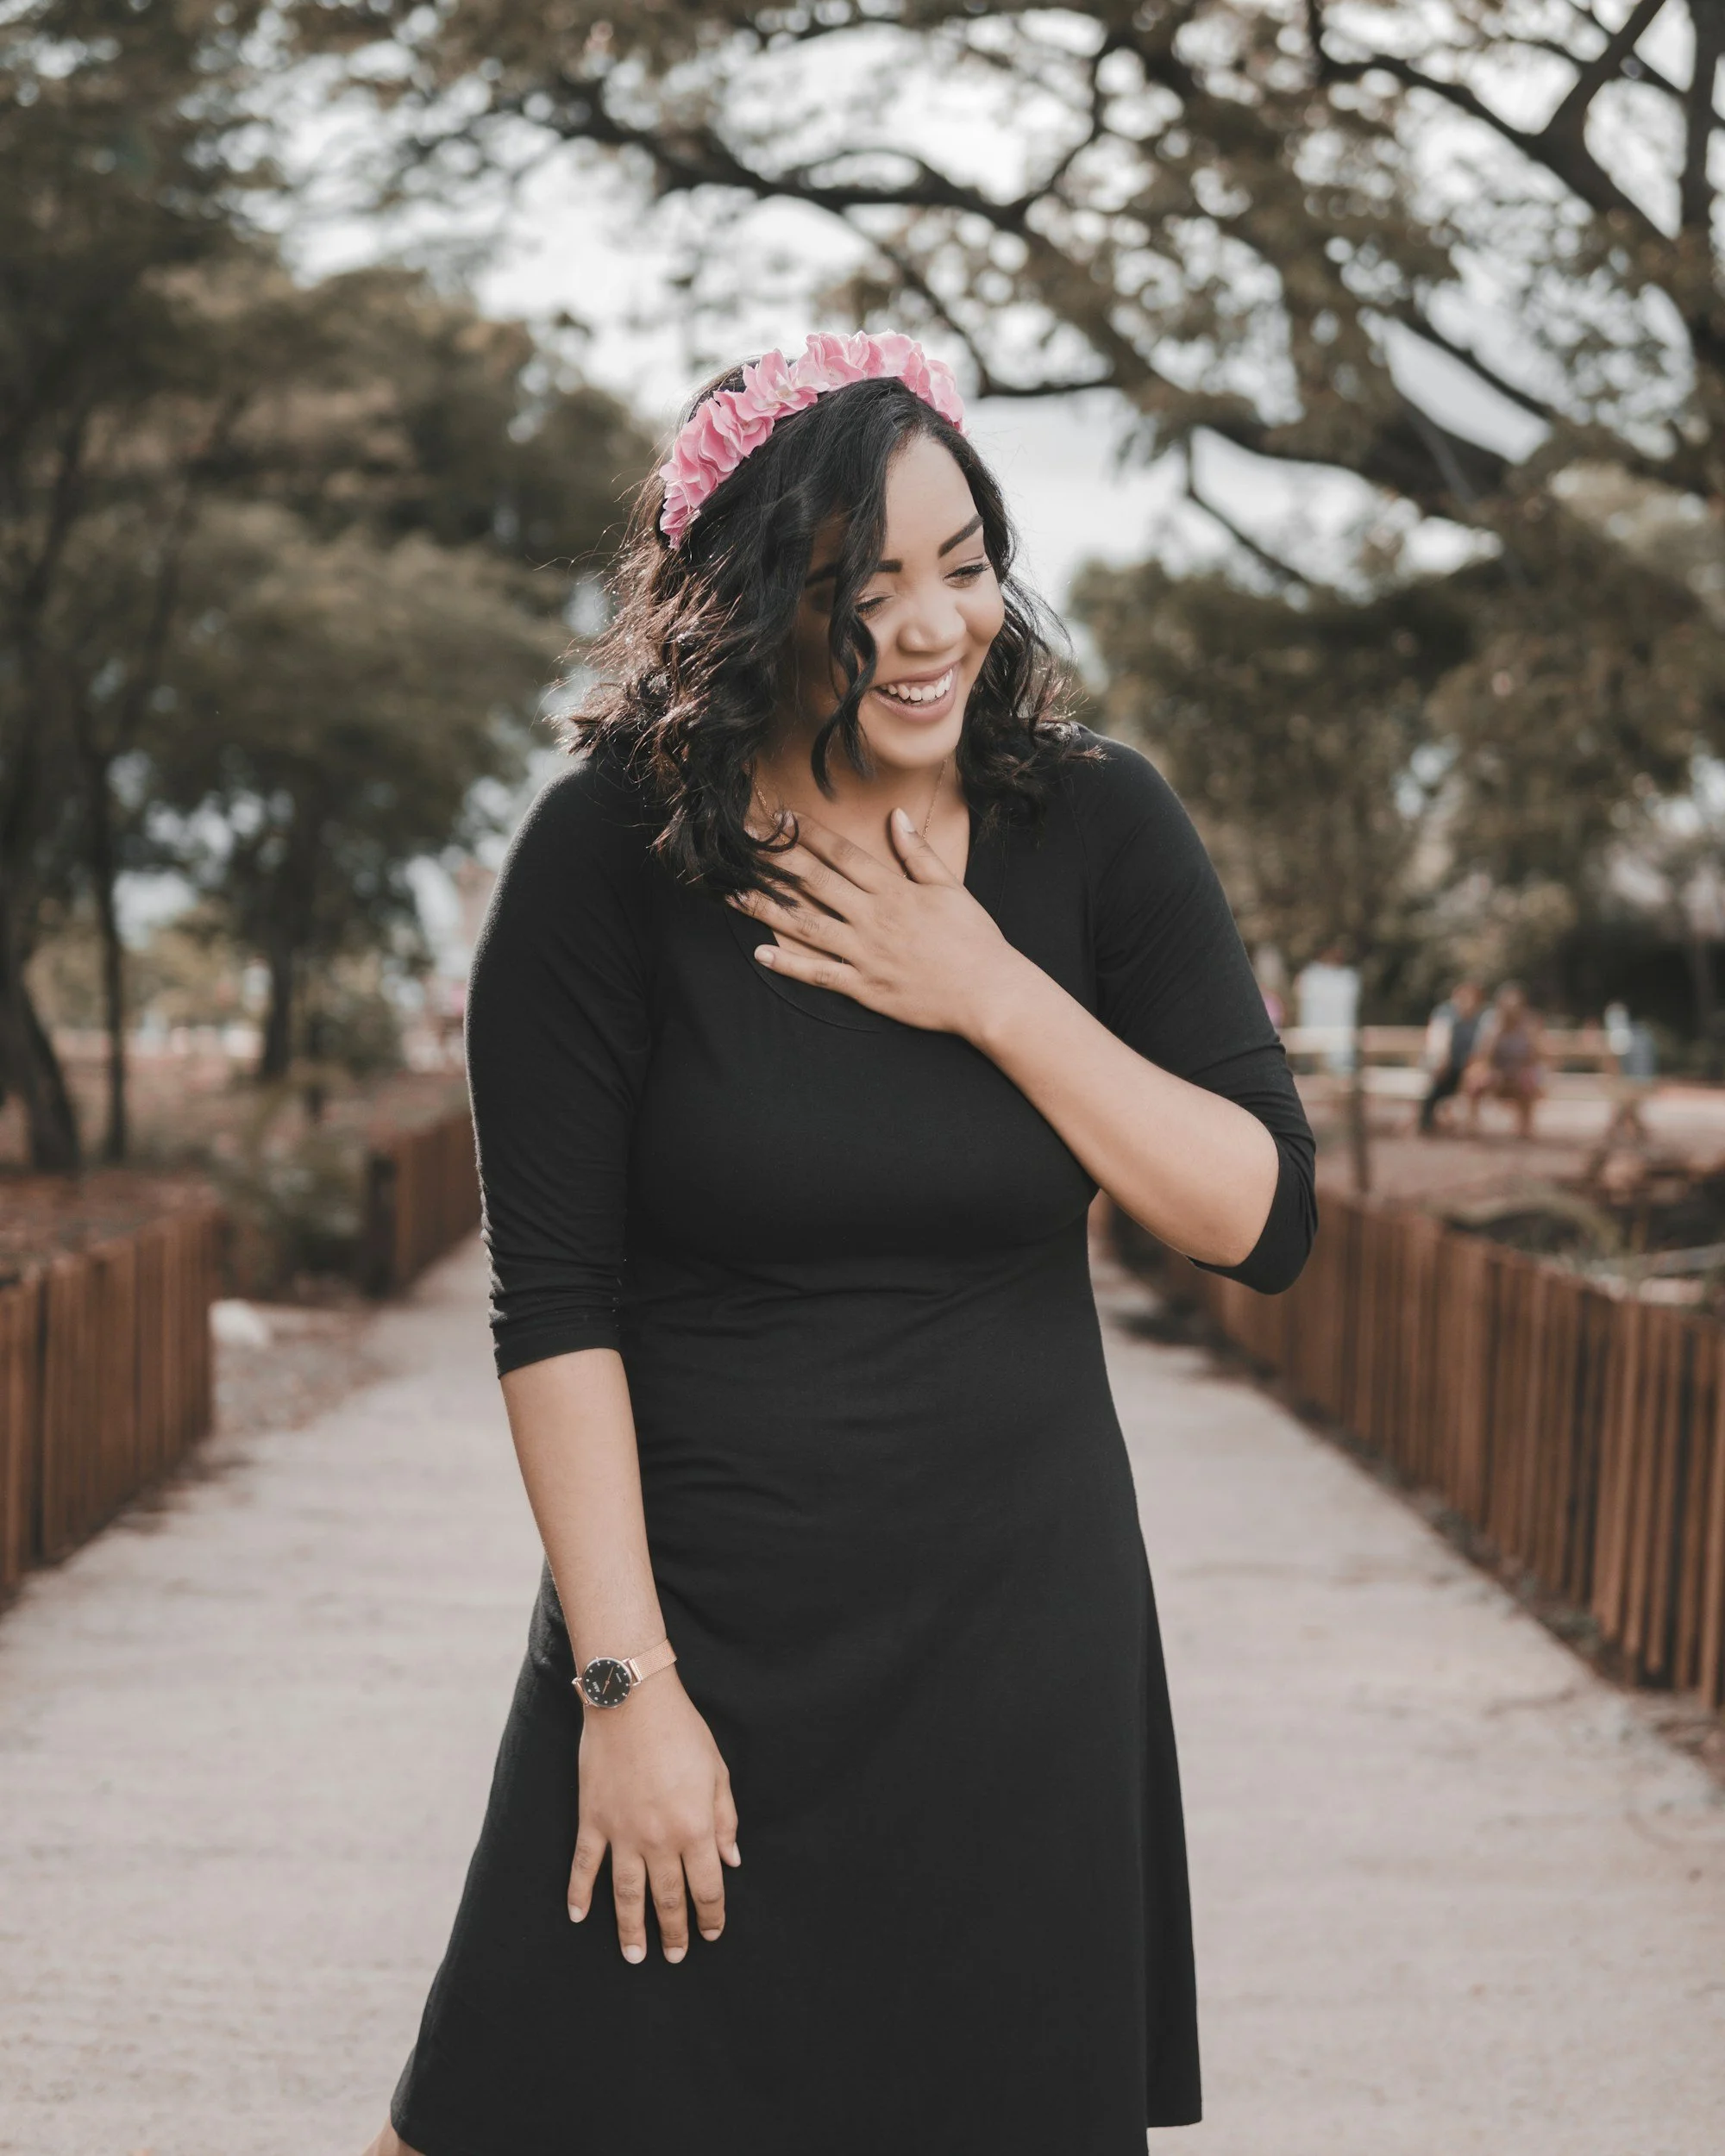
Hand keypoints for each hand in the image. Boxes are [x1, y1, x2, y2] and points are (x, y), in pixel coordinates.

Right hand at [568, 1671, 740, 1962]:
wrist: (632, 1702)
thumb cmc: (682, 1732)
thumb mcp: (717, 1772)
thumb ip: (724, 1819)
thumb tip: (731, 1860)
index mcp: (695, 1828)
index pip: (707, 1886)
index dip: (711, 1915)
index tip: (712, 1933)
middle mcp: (659, 1839)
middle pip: (668, 1898)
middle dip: (674, 1932)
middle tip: (675, 1956)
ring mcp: (621, 1833)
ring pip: (626, 1894)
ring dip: (630, 1929)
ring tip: (635, 1955)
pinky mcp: (592, 1821)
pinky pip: (584, 1866)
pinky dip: (579, 1894)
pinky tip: (578, 1917)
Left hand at [729, 810, 1027, 1037]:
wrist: (988, 992)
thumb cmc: (974, 939)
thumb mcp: (950, 888)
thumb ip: (918, 853)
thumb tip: (896, 817)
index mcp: (893, 890)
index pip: (841, 854)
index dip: (806, 835)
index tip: (779, 819)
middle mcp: (873, 917)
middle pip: (813, 882)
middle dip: (774, 860)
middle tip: (740, 844)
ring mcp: (865, 953)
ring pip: (806, 925)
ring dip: (767, 908)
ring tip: (733, 894)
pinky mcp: (865, 986)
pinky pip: (820, 974)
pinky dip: (790, 965)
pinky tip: (761, 954)